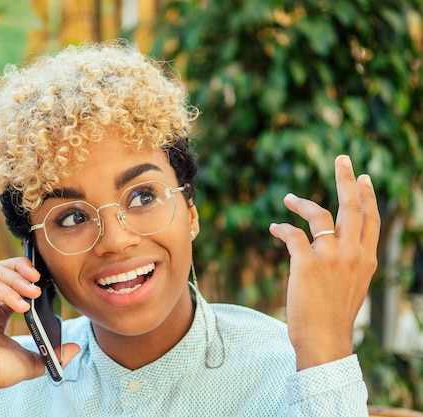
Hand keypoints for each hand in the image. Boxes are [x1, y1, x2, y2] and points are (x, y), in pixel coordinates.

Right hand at [0, 258, 79, 415]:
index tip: (46, 281)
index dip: (29, 276)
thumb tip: (76, 347)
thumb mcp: (34, 360)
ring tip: (34, 292)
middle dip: (24, 268)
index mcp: (0, 311)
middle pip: (5, 269)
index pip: (15, 281)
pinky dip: (9, 292)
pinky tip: (22, 306)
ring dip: (19, 278)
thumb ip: (54, 352)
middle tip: (39, 278)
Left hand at [269, 155, 379, 369]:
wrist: (325, 340)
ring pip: (321, 215)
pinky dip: (282, 227)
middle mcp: (353, 253)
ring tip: (288, 198)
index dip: (367, 196)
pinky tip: (274, 226)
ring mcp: (331, 257)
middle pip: (352, 207)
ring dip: (302, 203)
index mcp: (366, 259)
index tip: (363, 178)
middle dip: (347, 179)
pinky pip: (293, 234)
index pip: (371, 220)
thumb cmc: (334, 316)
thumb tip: (329, 245)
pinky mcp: (307, 263)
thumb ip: (347, 262)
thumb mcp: (351, 286)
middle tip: (342, 158)